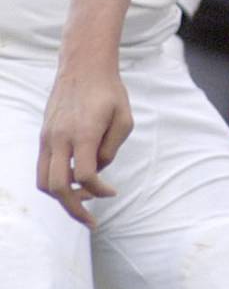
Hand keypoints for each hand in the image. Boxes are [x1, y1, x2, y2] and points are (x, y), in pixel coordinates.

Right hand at [37, 64, 131, 226]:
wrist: (83, 67)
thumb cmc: (110, 92)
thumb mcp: (124, 119)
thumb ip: (111, 148)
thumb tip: (98, 172)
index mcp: (83, 134)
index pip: (86, 175)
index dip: (99, 190)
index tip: (112, 192)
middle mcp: (60, 138)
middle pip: (57, 186)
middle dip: (73, 208)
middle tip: (91, 220)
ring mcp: (48, 138)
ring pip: (44, 181)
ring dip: (62, 197)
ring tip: (84, 201)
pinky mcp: (44, 137)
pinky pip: (43, 168)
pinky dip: (56, 182)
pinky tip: (75, 182)